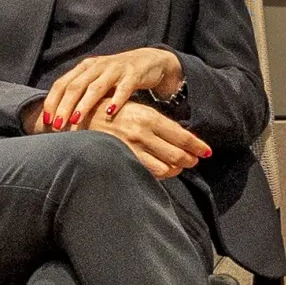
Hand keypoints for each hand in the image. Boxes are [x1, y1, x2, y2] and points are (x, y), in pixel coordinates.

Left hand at [40, 47, 184, 130]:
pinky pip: (123, 88)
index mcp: (85, 67)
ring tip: (76, 121)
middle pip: (75, 86)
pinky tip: (110, 112)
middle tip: (57, 126)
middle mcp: (97, 66)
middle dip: (64, 107)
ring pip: (95, 88)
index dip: (52, 101)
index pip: (62, 84)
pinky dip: (116, 100)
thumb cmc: (118, 77)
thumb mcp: (97, 81)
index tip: (47, 120)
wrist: (149, 61)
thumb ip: (81, 94)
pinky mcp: (133, 74)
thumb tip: (59, 117)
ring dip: (84, 105)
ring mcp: (115, 69)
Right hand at [76, 102, 210, 178]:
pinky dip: (159, 174)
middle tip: (194, 161)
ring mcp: (132, 148)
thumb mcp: (137, 111)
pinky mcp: (122, 159)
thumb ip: (158, 124)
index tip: (207, 152)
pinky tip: (162, 170)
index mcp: (150, 117)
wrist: (78, 118)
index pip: (182, 136)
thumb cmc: (112, 112)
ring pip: (166, 167)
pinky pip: (149, 173)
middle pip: (178, 154)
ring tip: (178, 167)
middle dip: (189, 159)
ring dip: (175, 169)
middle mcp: (143, 133)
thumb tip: (180, 138)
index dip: (197, 146)